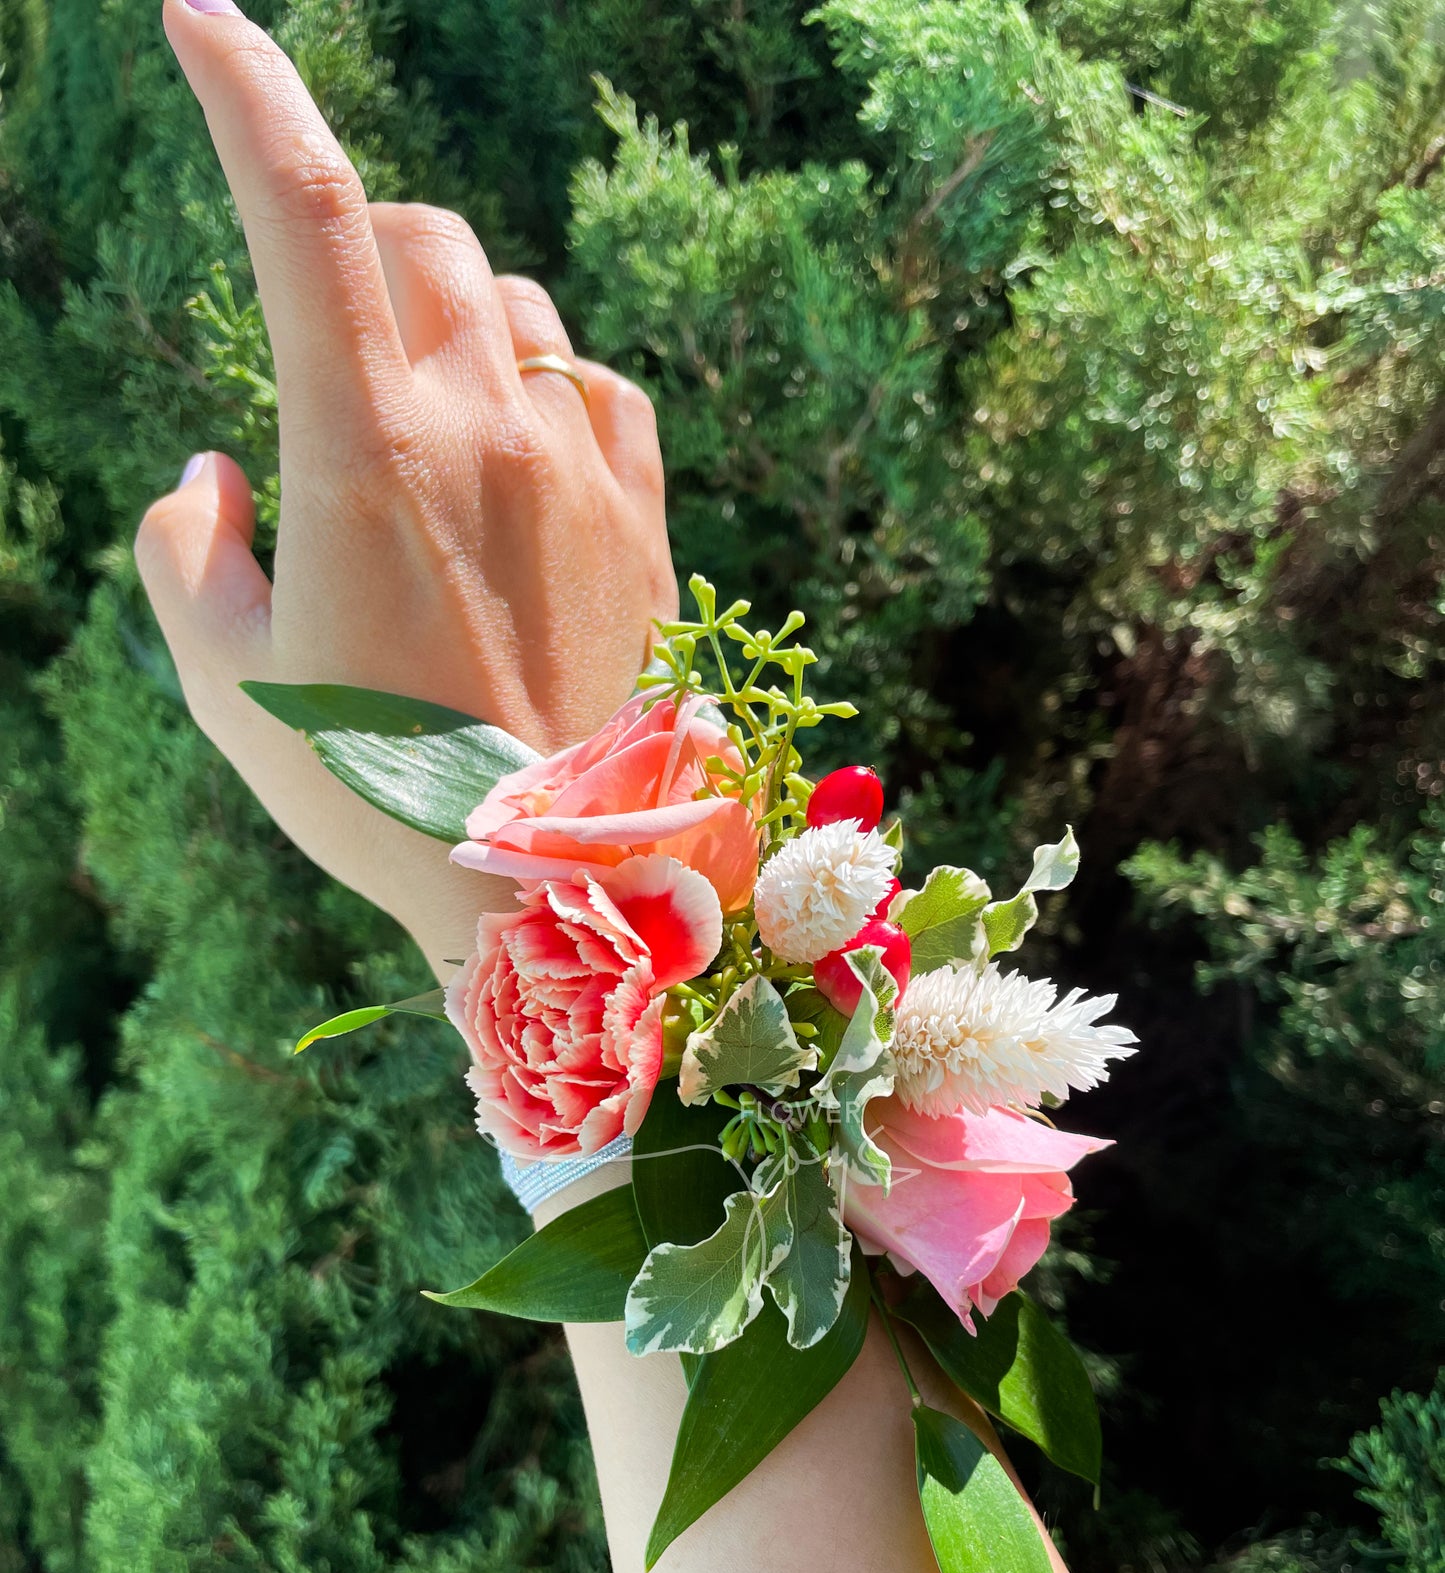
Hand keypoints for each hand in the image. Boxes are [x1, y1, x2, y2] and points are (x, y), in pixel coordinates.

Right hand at [135, 0, 676, 975]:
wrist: (539, 877)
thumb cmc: (364, 787)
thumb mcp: (224, 678)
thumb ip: (185, 547)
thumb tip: (215, 470)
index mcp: (363, 447)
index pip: (300, 206)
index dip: (244, 86)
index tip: (198, 17)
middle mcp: (486, 423)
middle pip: (421, 231)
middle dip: (358, 245)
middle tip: (329, 335)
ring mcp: (580, 462)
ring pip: (515, 306)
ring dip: (454, 323)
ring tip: (423, 431)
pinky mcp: (647, 512)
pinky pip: (597, 386)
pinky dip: (545, 392)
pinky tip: (520, 467)